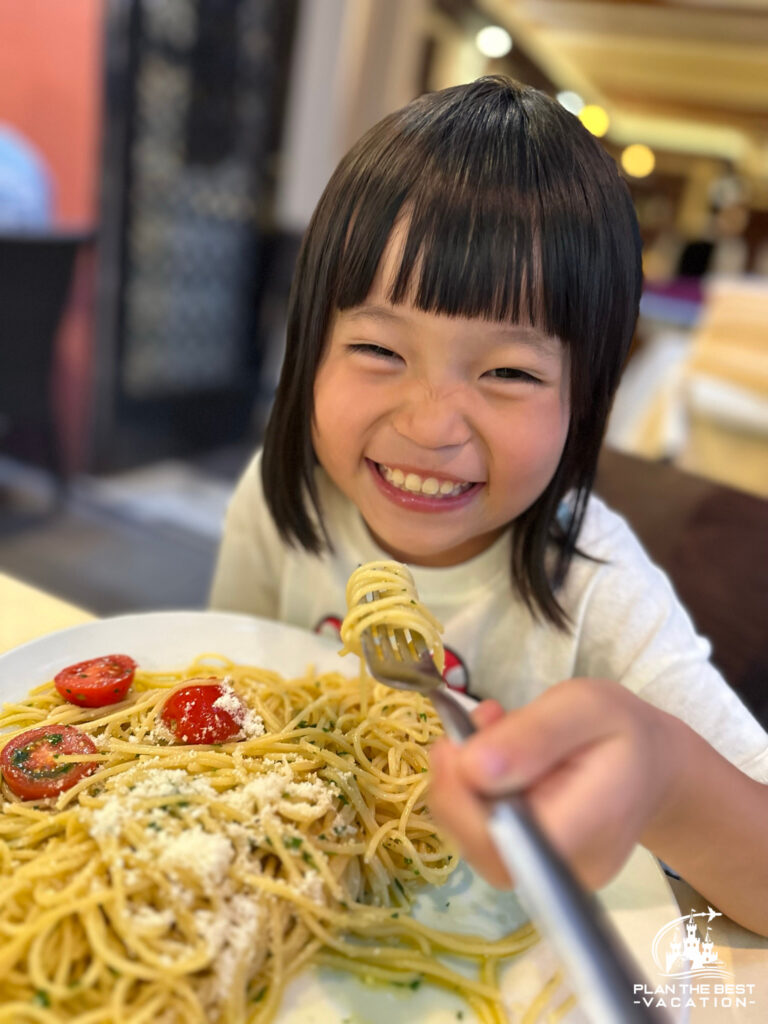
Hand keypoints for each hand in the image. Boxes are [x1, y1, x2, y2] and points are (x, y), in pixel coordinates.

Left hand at [428, 678, 686, 890]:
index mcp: (590, 826)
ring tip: (491, 731)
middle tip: (468, 728)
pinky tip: (494, 756)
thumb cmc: (621, 730)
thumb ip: (534, 734)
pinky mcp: (532, 867)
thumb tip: (474, 769)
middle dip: (456, 786)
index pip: (506, 842)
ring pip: (476, 842)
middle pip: (482, 847)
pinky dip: (474, 794)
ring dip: (463, 785)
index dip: (462, 800)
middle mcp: (568, 870)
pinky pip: (486, 837)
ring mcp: (549, 875)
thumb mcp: (584, 707)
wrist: (650, 765)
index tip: (453, 744)